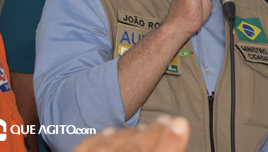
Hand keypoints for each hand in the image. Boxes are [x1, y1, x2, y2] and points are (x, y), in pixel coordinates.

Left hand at [72, 115, 189, 150]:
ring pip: (110, 146)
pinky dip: (100, 139)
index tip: (180, 123)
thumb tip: (171, 134)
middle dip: (153, 133)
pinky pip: (86, 148)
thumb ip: (160, 150)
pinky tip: (109, 132)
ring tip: (144, 127)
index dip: (171, 143)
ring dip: (130, 135)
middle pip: (135, 149)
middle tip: (167, 120)